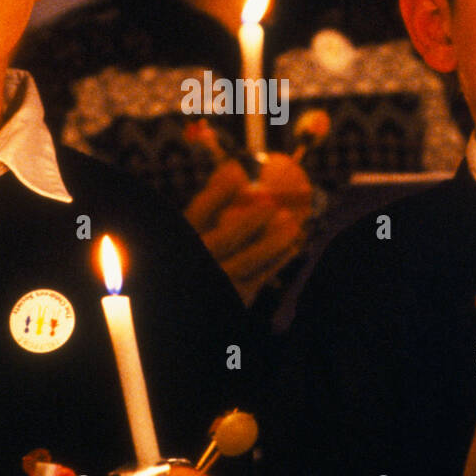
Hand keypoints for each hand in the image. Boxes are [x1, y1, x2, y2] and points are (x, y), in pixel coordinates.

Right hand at [185, 159, 307, 306]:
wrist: (195, 307)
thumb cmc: (202, 254)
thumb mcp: (200, 230)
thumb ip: (214, 203)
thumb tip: (234, 168)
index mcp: (182, 241)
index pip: (197, 214)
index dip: (216, 192)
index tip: (235, 169)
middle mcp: (197, 263)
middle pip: (223, 240)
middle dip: (247, 220)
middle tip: (270, 201)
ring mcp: (217, 283)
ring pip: (247, 261)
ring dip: (272, 241)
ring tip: (292, 222)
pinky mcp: (236, 299)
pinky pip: (260, 277)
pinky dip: (277, 260)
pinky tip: (292, 245)